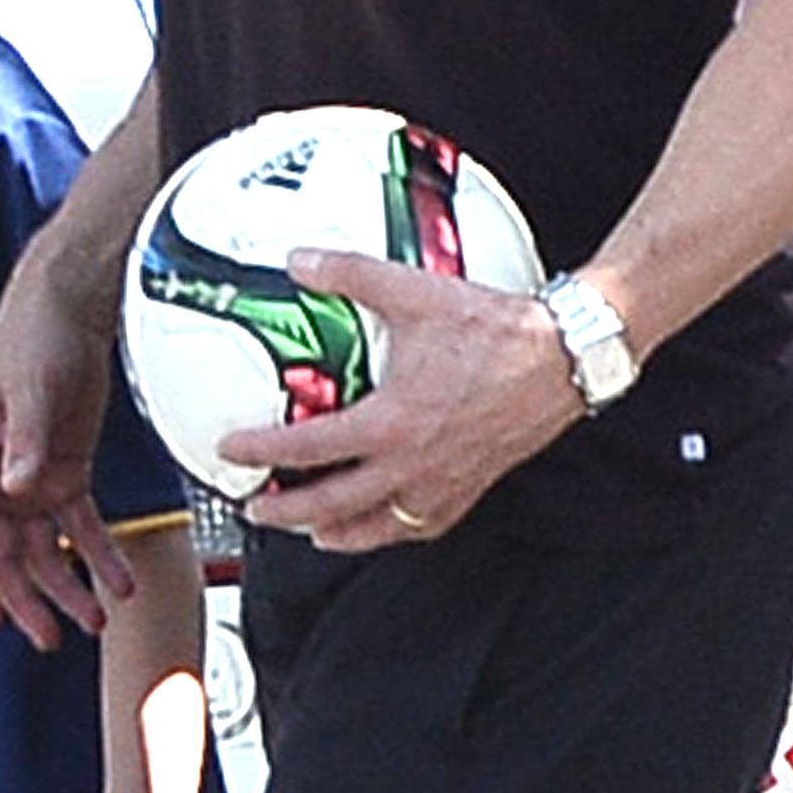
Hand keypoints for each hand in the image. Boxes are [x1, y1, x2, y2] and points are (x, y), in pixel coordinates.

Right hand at [0, 260, 135, 650]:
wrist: (70, 304)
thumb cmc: (34, 338)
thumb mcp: (28, 388)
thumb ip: (24, 440)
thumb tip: (17, 488)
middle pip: (3, 554)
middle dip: (25, 599)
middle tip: (51, 637)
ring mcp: (30, 477)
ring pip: (41, 549)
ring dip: (65, 585)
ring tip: (95, 620)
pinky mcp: (65, 469)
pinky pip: (79, 524)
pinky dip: (98, 553)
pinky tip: (120, 580)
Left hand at [221, 255, 583, 550]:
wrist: (563, 358)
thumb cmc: (497, 330)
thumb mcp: (415, 292)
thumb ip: (352, 274)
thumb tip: (301, 260)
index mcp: (389, 423)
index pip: (306, 449)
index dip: (260, 452)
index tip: (229, 450)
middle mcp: (410, 465)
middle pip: (330, 507)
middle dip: (285, 512)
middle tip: (255, 507)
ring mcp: (442, 484)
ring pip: (375, 528)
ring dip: (335, 531)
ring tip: (311, 529)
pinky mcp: (472, 487)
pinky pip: (421, 525)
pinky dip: (391, 529)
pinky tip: (384, 522)